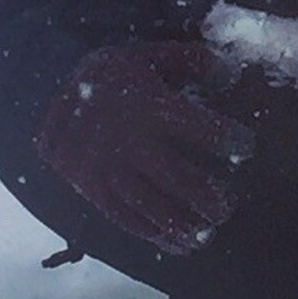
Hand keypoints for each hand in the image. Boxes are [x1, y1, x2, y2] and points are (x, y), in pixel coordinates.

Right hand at [33, 39, 251, 254]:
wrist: (50, 86)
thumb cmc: (114, 72)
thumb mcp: (151, 55)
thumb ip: (193, 60)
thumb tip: (232, 73)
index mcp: (149, 104)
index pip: (200, 128)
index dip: (229, 139)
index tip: (248, 147)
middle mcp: (128, 138)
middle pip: (177, 179)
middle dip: (207, 198)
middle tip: (228, 207)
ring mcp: (106, 166)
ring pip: (150, 205)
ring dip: (182, 225)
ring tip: (207, 235)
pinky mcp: (88, 185)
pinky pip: (123, 216)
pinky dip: (151, 233)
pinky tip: (176, 243)